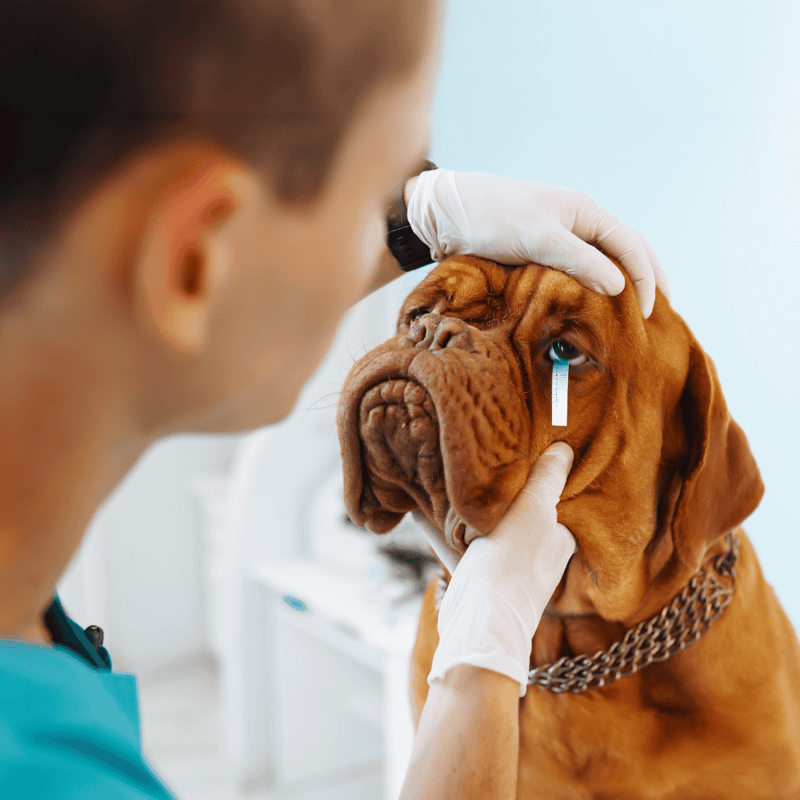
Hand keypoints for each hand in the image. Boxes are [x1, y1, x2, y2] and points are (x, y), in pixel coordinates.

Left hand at [406, 169, 670, 318]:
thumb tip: (619, 286)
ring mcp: (558, 239)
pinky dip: (589, 292)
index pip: (632, 245)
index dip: (647, 277)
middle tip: (657, 314)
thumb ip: (579, 260)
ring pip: (600, 264)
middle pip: (624, 253)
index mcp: (585, 212)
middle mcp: (577, 224)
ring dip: (619, 288)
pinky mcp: (538, 255)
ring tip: (630, 316)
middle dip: (645, 280)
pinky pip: (575, 274)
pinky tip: (591, 309)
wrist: (445, 214)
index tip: (651, 311)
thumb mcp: (538, 237)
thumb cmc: (491, 217)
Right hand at [416, 442, 576, 696]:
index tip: (518, 450)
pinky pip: (460, 541)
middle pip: (517, 510)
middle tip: (481, 460)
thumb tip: (565, 448)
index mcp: (558, 537)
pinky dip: (445, 526)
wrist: (479, 622)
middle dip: (499, 491)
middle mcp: (536, 552)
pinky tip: (424, 507)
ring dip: (470, 507)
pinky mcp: (476, 575)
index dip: (536, 475)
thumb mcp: (535, 510)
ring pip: (486, 525)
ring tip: (451, 478)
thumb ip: (548, 479)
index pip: (551, 497)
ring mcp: (506, 565)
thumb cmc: (514, 563)